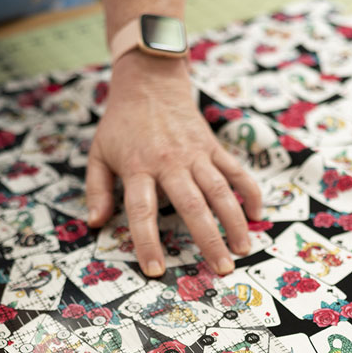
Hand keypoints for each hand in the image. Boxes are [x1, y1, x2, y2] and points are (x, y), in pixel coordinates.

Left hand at [85, 52, 261, 276]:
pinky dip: (249, 191)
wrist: (149, 82)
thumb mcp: (98, 153)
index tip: (156, 270)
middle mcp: (169, 162)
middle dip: (208, 240)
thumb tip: (94, 223)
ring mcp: (195, 153)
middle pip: (192, 206)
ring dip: (234, 221)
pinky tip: (257, 214)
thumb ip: (96, 190)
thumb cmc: (121, 124)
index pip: (142, 211)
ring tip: (243, 249)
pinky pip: (235, 170)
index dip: (147, 242)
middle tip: (221, 270)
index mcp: (137, 167)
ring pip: (220, 191)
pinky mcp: (212, 145)